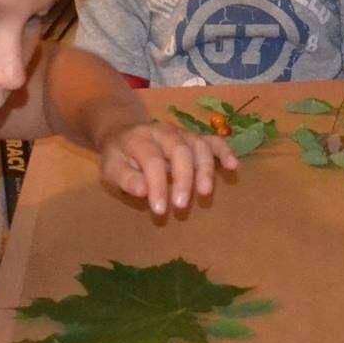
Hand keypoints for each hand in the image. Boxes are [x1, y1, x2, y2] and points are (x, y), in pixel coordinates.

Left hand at [97, 119, 237, 214]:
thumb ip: (125, 179)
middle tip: (182, 205)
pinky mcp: (194, 137)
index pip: (152, 161)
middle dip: (184, 178)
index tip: (160, 210)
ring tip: (205, 192)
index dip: (157, 186)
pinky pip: (213, 140)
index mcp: (139, 139)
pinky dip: (224, 151)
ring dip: (205, 168)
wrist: (125, 134)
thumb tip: (143, 190)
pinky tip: (233, 166)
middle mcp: (163, 132)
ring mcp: (181, 133)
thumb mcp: (111, 169)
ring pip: (199, 145)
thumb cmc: (120, 158)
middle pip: (180, 150)